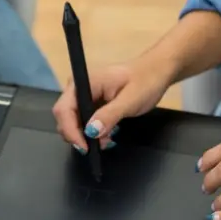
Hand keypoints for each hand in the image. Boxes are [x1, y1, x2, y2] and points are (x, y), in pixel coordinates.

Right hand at [52, 55, 174, 151]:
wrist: (156, 72)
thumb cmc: (146, 81)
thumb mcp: (130, 100)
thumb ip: (110, 115)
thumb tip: (91, 131)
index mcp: (84, 82)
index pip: (64, 109)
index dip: (70, 130)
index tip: (84, 147)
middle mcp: (78, 87)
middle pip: (65, 117)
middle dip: (78, 135)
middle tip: (99, 146)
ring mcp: (83, 95)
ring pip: (73, 121)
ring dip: (86, 136)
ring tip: (107, 141)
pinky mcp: (90, 102)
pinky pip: (83, 121)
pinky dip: (92, 132)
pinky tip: (107, 135)